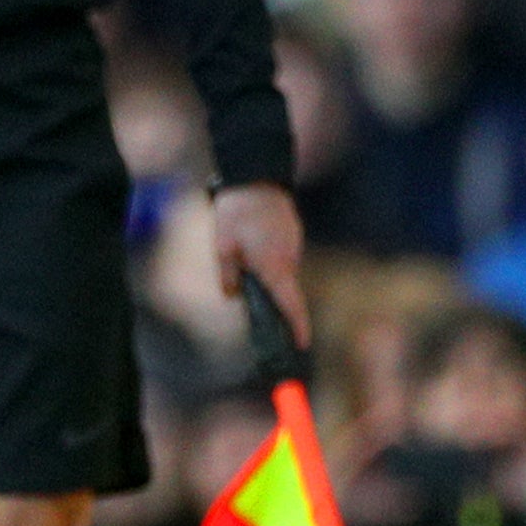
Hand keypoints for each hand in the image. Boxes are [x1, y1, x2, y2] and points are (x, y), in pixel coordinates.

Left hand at [210, 181, 309, 345]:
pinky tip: (254, 255)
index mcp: (274, 268)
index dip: (297, 327)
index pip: (290, 305)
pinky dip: (272, 265)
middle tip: (261, 316)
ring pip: (282, 274)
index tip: (303, 345)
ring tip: (249, 273)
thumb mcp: (222, 248)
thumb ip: (228, 276)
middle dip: (276, 306)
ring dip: (270, 280)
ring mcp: (294, 248)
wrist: (256, 180)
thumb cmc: (237, 214)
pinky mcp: (292, 237)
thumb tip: (233, 296)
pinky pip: (283, 259)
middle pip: (286, 292)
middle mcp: (289, 261)